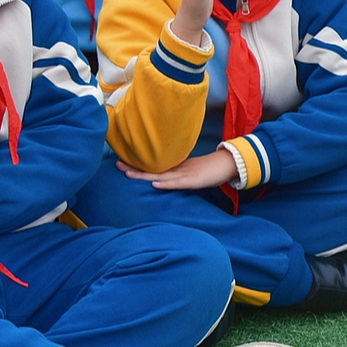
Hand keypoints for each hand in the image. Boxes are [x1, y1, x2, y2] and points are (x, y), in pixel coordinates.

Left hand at [117, 150, 239, 190]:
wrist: (229, 163)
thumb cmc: (211, 168)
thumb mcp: (191, 170)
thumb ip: (179, 173)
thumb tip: (165, 177)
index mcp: (176, 166)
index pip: (154, 166)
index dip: (138, 165)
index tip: (122, 161)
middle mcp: (178, 169)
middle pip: (153, 169)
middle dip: (135, 168)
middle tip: (117, 164)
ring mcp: (185, 174)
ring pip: (162, 175)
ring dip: (145, 176)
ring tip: (128, 174)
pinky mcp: (194, 181)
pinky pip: (178, 183)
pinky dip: (167, 184)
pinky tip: (155, 184)